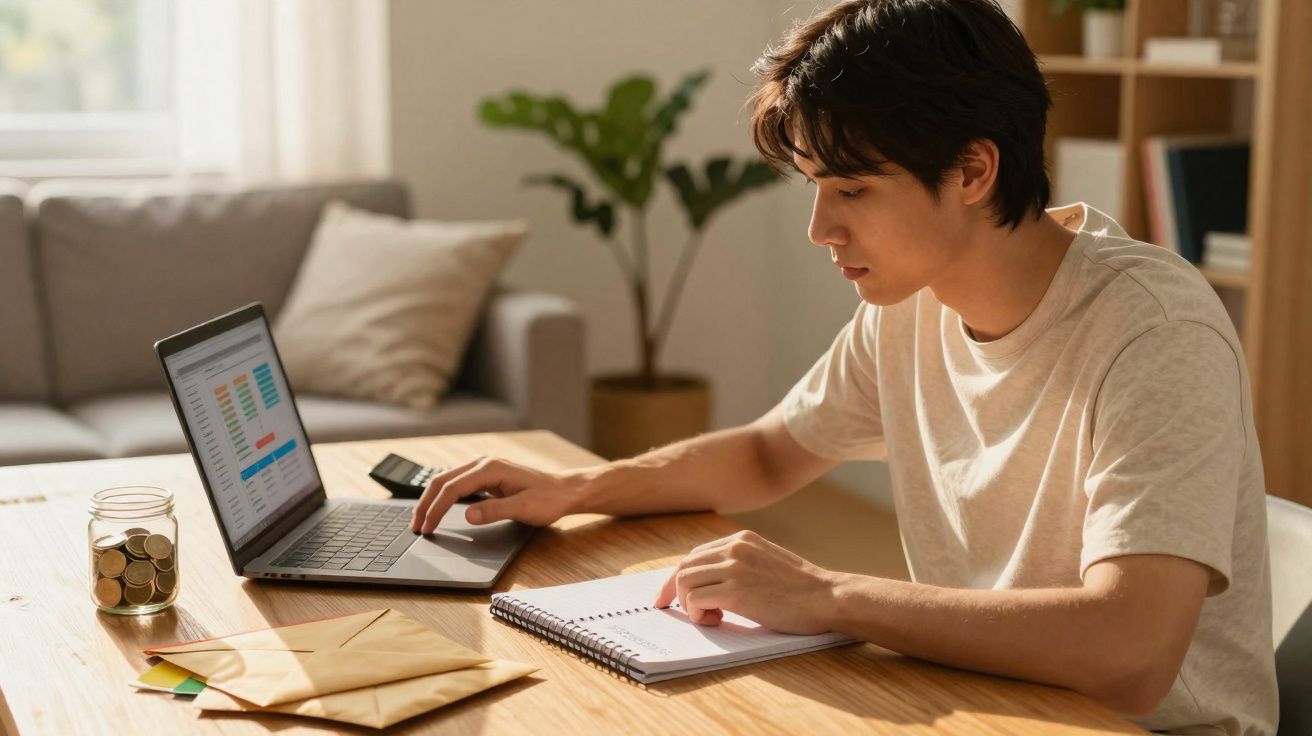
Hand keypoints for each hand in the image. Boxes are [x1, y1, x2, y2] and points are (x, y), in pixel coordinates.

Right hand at [409, 456, 586, 532]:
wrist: (565, 491)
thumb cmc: (549, 499)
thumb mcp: (524, 508)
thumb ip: (495, 511)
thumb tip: (468, 515)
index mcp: (491, 468)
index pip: (452, 488)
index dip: (436, 509)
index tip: (427, 527)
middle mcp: (484, 464)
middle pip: (443, 481)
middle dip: (426, 504)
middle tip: (415, 526)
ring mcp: (484, 469)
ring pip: (447, 481)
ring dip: (432, 499)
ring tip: (421, 520)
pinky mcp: (487, 477)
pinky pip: (457, 484)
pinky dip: (443, 496)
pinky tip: (438, 508)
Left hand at [653, 530, 837, 634]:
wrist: (826, 597)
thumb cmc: (803, 589)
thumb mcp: (769, 562)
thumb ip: (742, 563)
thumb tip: (713, 581)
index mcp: (742, 539)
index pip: (697, 554)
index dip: (680, 575)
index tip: (670, 593)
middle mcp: (734, 548)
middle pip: (685, 566)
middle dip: (673, 590)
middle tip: (676, 609)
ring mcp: (734, 567)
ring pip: (684, 581)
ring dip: (688, 603)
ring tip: (709, 617)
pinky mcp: (735, 591)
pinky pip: (695, 599)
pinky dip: (697, 613)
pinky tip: (716, 620)